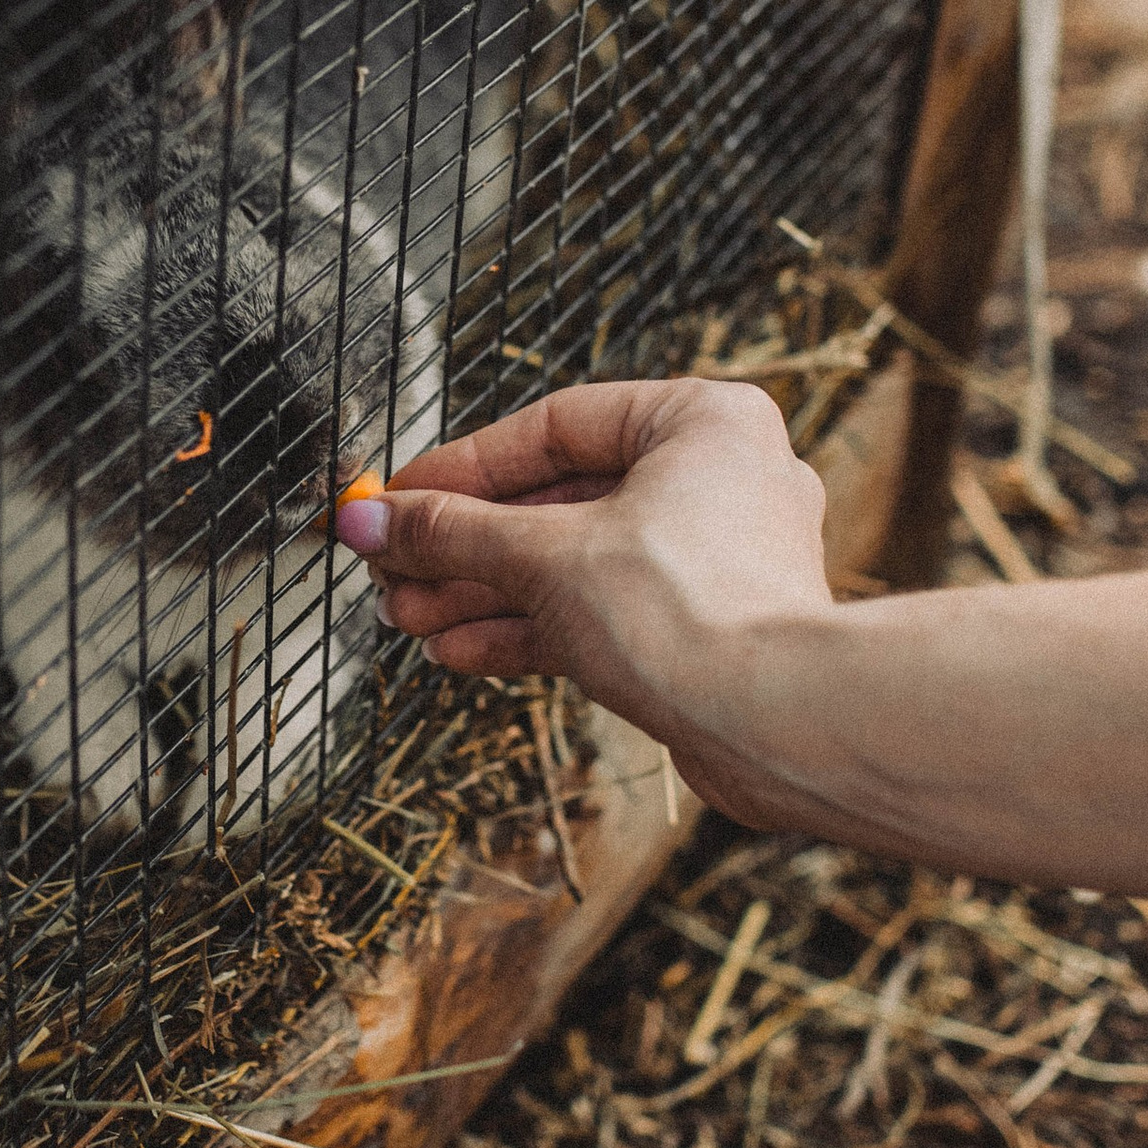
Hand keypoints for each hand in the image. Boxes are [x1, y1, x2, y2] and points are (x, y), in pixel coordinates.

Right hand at [336, 380, 834, 822]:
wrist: (775, 726)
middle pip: (560, 499)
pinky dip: (532, 627)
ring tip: (409, 615)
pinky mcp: (706, 628)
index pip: (556, 425)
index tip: (398, 498)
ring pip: (577, 562)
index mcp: (705, 421)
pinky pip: (603, 611)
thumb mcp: (545, 555)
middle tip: (393, 566)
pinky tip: (459, 647)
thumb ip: (453, 532)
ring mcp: (718, 558)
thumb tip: (373, 518)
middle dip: (465, 544)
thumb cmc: (694, 615)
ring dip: (486, 590)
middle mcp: (721, 479)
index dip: (463, 468)